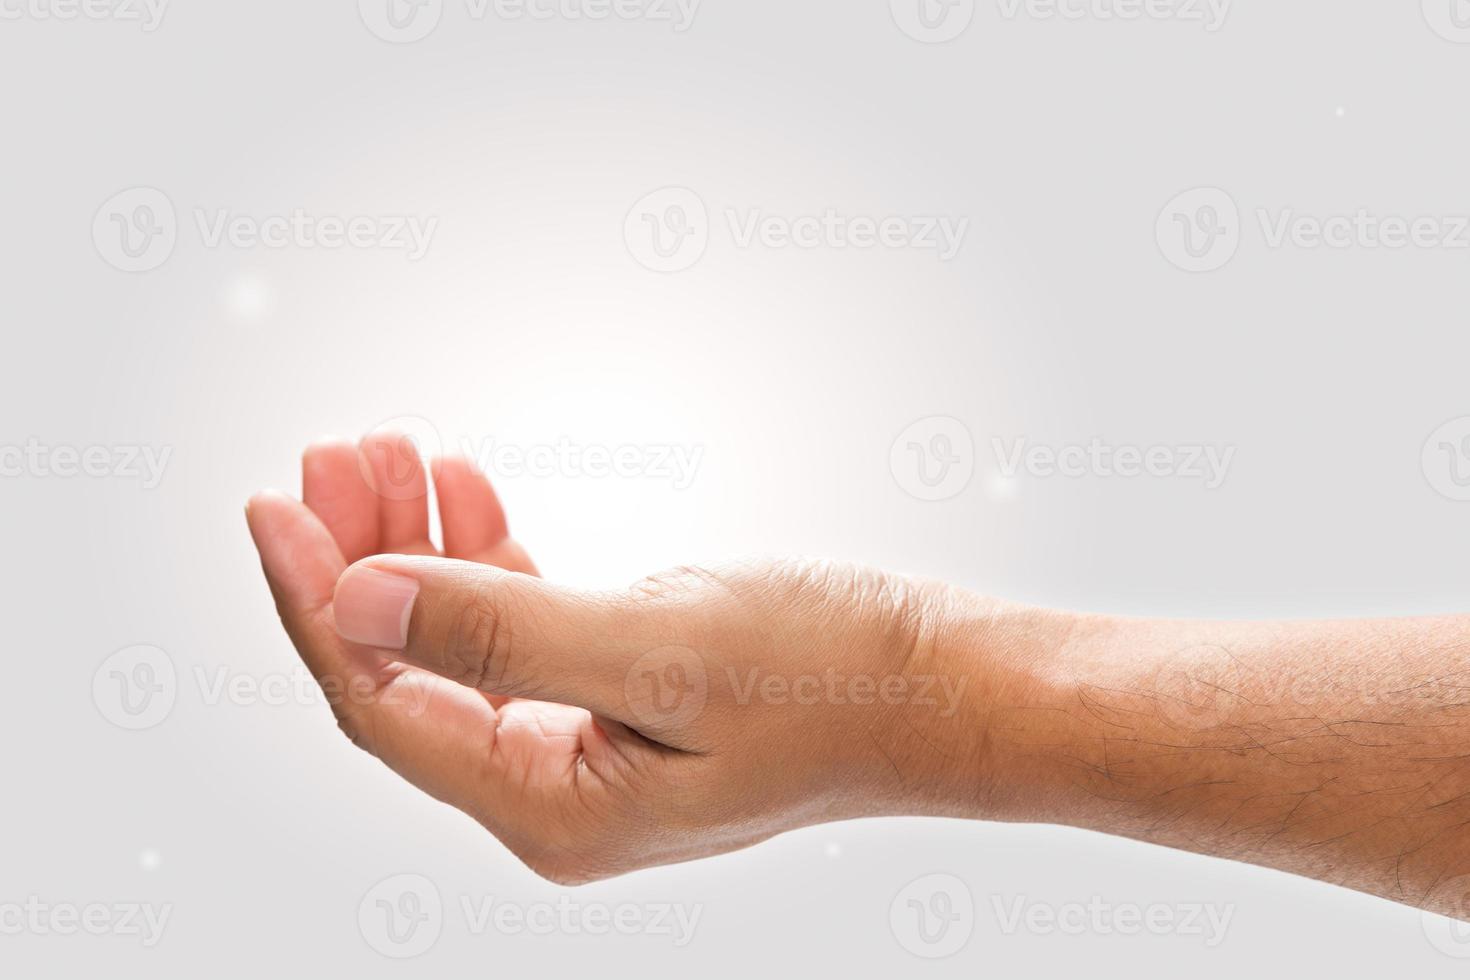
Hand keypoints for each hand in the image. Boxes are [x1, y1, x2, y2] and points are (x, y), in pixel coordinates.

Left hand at [246, 436, 996, 883]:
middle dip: (357, 561)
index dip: (315, 602)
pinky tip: (464, 493)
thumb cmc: (832, 678)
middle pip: (408, 672)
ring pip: (458, 642)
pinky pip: (519, 629)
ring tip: (391, 453)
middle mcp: (554, 793)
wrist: (944, 688)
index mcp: (551, 808)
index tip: (276, 503)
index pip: (384, 705)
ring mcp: (588, 748)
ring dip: (418, 547)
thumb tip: (357, 598)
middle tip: (334, 456)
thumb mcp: (659, 645)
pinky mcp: (622, 700)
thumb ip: (500, 630)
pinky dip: (486, 558)